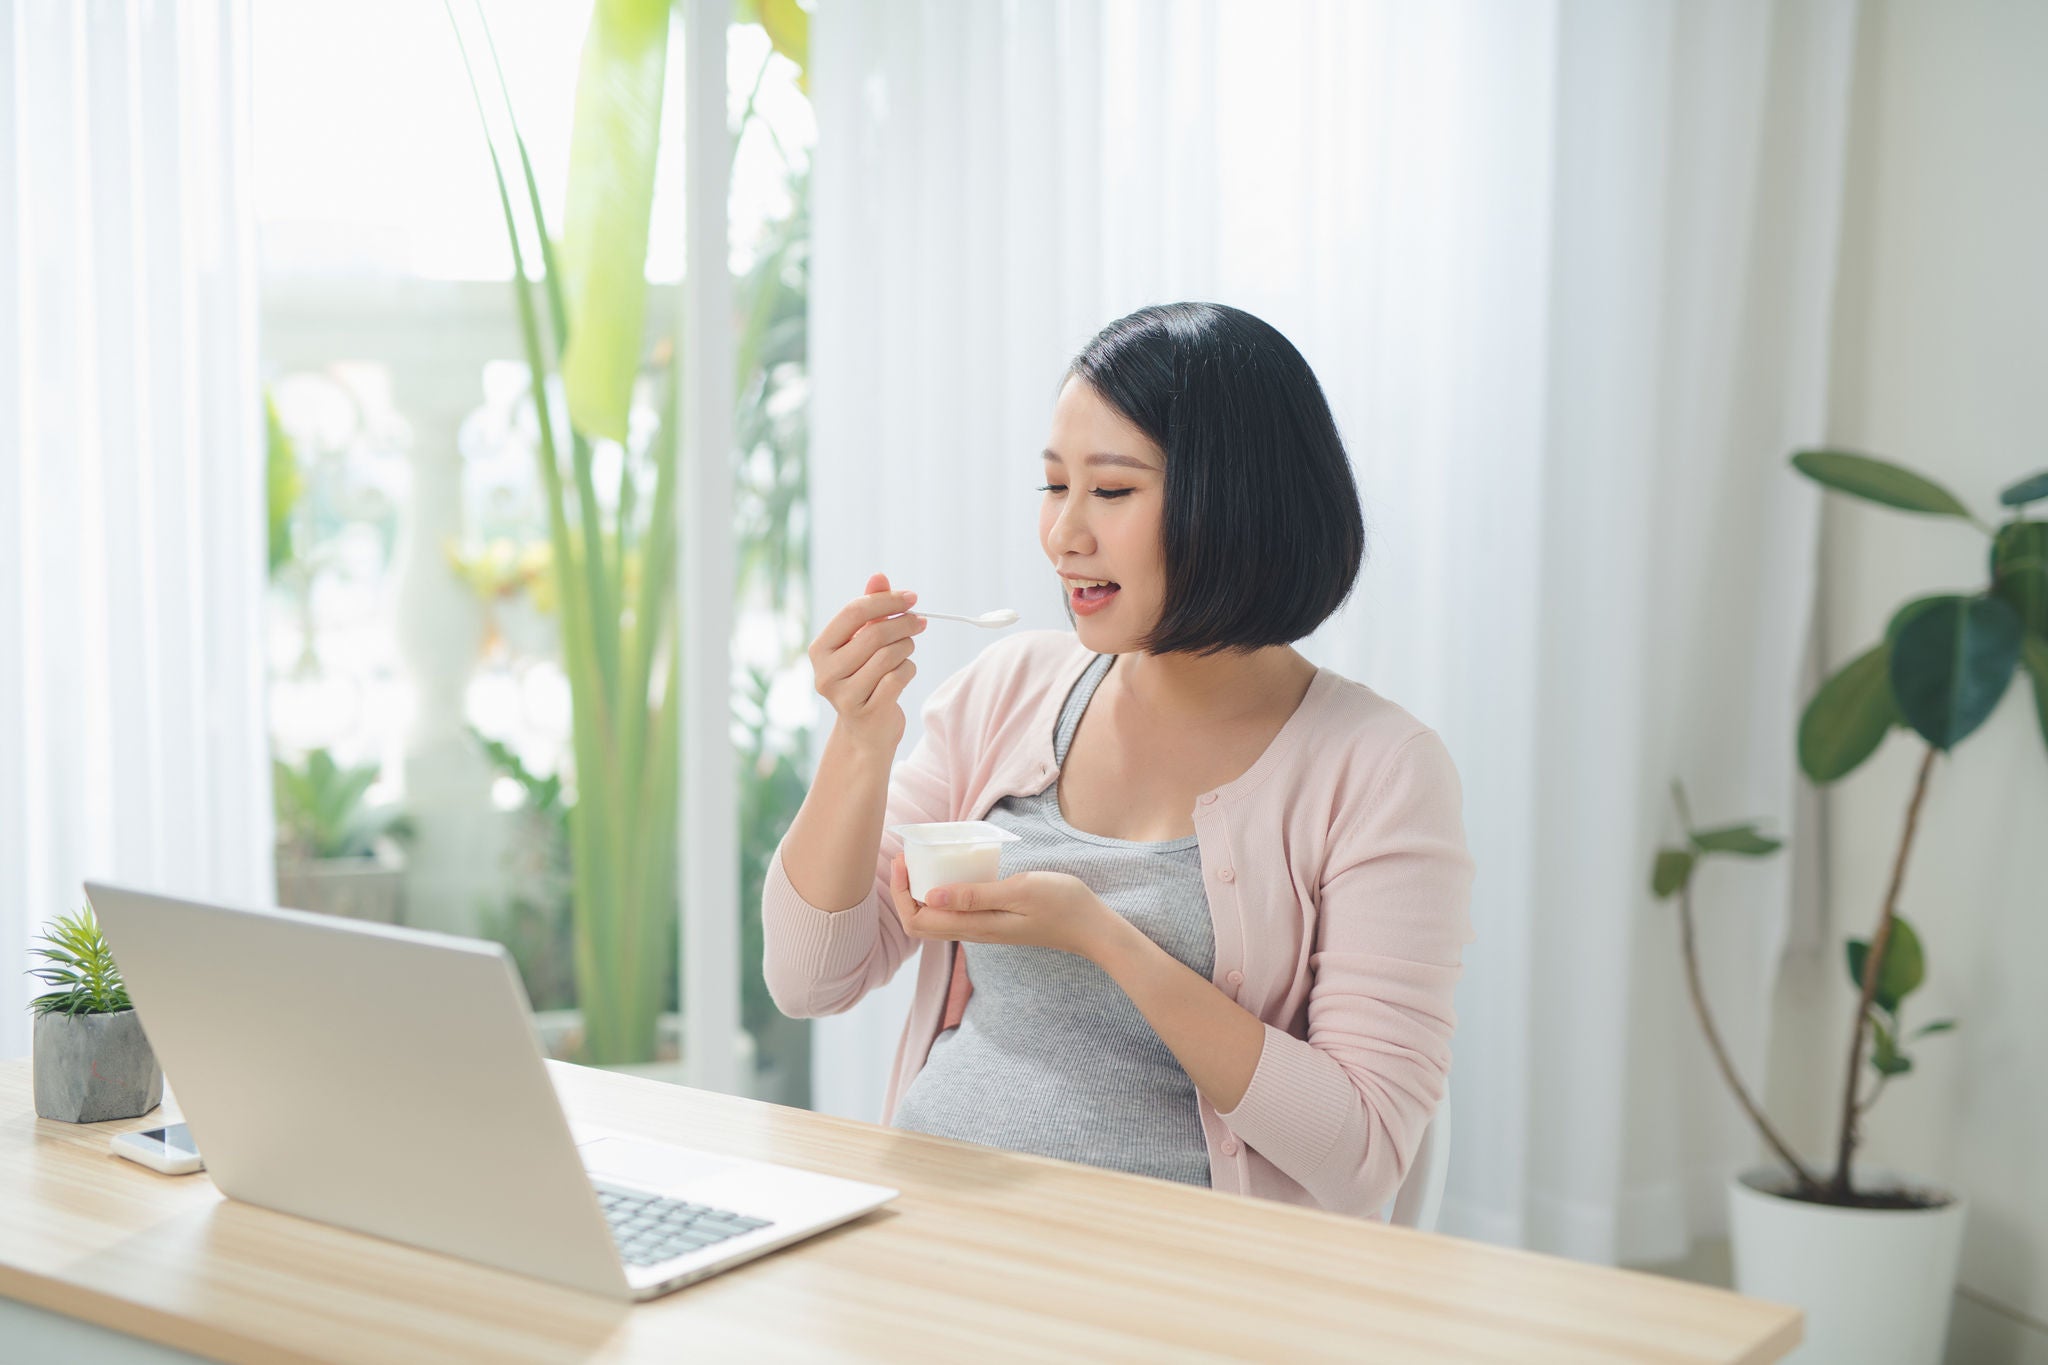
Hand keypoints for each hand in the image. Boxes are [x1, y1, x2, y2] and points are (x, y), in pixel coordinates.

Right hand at [808, 572, 927, 753]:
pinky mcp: (865, 712)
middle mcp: (825, 673)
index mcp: (819, 649)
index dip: (886, 600)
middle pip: (875, 634)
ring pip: (889, 656)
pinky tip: (904, 673)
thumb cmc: (864, 677)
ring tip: (907, 650)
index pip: (854, 612)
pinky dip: (909, 670)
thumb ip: (870, 608)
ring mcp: (843, 695)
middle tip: (920, 622)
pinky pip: (898, 677)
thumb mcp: (863, 641)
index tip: (912, 597)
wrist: (865, 731)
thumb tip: (879, 576)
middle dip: (904, 624)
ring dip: (907, 648)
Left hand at [888, 854, 1117, 960]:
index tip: (903, 860)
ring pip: (936, 919)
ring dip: (919, 892)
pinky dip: (940, 894)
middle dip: (903, 892)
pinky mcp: (993, 922)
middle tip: (907, 858)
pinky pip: (954, 913)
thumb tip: (931, 896)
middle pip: (920, 923)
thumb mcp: (1018, 891)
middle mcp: (974, 932)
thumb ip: (975, 895)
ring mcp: (984, 929)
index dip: (900, 892)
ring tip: (921, 861)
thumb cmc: (1060, 904)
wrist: (1091, 926)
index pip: (918, 920)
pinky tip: (949, 872)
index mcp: (975, 926)